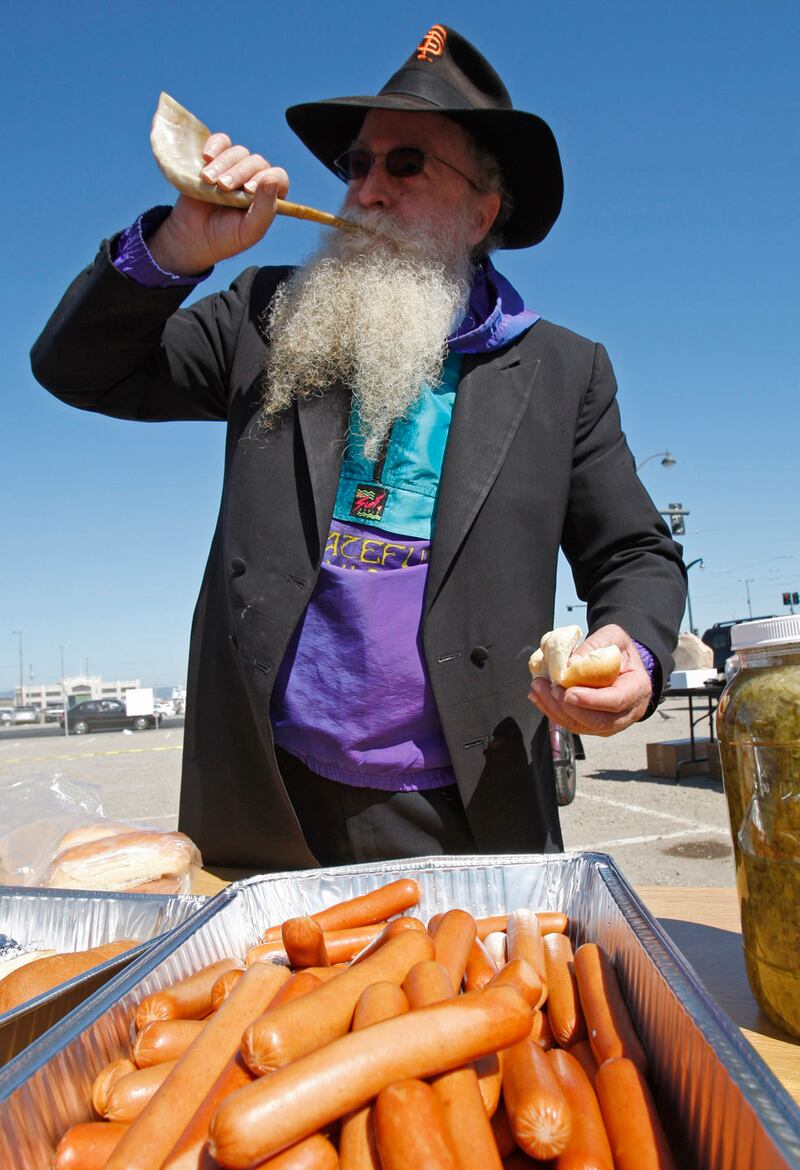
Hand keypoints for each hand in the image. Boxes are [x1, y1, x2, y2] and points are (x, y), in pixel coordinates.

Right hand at [148, 132, 289, 275]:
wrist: (193, 237)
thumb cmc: (226, 238)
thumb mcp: (250, 230)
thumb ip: (266, 208)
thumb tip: (272, 179)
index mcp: (269, 197)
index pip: (277, 177)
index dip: (265, 179)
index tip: (247, 190)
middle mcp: (254, 180)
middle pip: (256, 162)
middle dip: (239, 172)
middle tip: (223, 186)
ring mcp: (235, 168)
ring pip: (238, 152)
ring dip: (223, 163)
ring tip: (209, 180)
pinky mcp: (216, 160)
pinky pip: (221, 141)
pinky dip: (214, 145)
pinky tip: (206, 157)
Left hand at [527, 624, 651, 736]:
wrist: (620, 663)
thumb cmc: (619, 650)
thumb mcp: (613, 636)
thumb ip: (595, 645)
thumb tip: (570, 664)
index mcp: (637, 688)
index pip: (617, 701)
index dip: (592, 700)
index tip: (569, 693)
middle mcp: (627, 711)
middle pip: (598, 721)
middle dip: (570, 708)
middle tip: (551, 688)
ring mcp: (610, 723)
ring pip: (581, 726)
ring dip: (555, 710)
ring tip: (538, 688)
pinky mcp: (593, 725)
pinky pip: (572, 724)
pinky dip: (552, 711)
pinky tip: (538, 695)